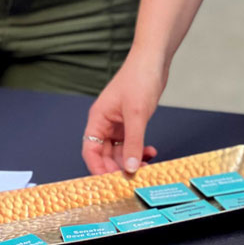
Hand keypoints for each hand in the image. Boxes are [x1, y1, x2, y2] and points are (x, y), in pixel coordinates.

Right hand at [82, 53, 163, 174]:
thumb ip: (133, 143)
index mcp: (98, 120)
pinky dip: (140, 150)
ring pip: (120, 150)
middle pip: (105, 154)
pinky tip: (151, 153)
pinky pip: (132, 143)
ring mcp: (119, 123)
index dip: (97, 168)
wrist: (153, 61)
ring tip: (148, 167)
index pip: (90, 151)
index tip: (109, 182)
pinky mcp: (132, 122)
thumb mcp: (136, 115)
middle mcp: (105, 124)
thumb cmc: (139, 79)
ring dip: (132, 160)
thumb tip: (130, 168)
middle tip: (134, 179)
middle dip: (118, 167)